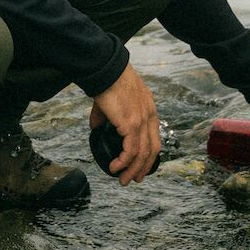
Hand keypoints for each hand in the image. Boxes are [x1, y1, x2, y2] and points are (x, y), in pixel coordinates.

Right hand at [90, 64, 159, 185]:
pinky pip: (130, 151)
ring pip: (143, 154)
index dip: (148, 153)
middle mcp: (149, 116)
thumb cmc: (108, 79)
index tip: (140, 164)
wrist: (106, 69)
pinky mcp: (131, 125)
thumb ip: (104, 115)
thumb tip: (95, 126)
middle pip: (153, 149)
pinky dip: (123, 163)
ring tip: (123, 180)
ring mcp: (142, 121)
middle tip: (135, 178)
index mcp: (148, 108)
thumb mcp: (110, 99)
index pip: (154, 136)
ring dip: (133, 170)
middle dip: (144, 167)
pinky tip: (115, 167)